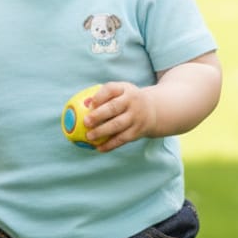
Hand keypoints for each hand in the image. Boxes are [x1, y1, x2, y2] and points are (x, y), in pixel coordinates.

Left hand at [83, 55, 221, 149]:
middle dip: (98, 115)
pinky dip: (110, 145)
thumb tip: (82, 104)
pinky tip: (98, 148)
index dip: (100, 96)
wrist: (155, 110)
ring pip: (117, 126)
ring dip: (102, 132)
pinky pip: (122, 139)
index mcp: (125, 89)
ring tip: (89, 137)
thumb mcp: (122, 91)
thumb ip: (104, 95)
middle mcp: (132, 102)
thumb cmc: (129, 100)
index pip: (111, 89)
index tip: (89, 103)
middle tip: (86, 122)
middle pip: (113, 108)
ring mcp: (136, 117)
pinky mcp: (137, 131)